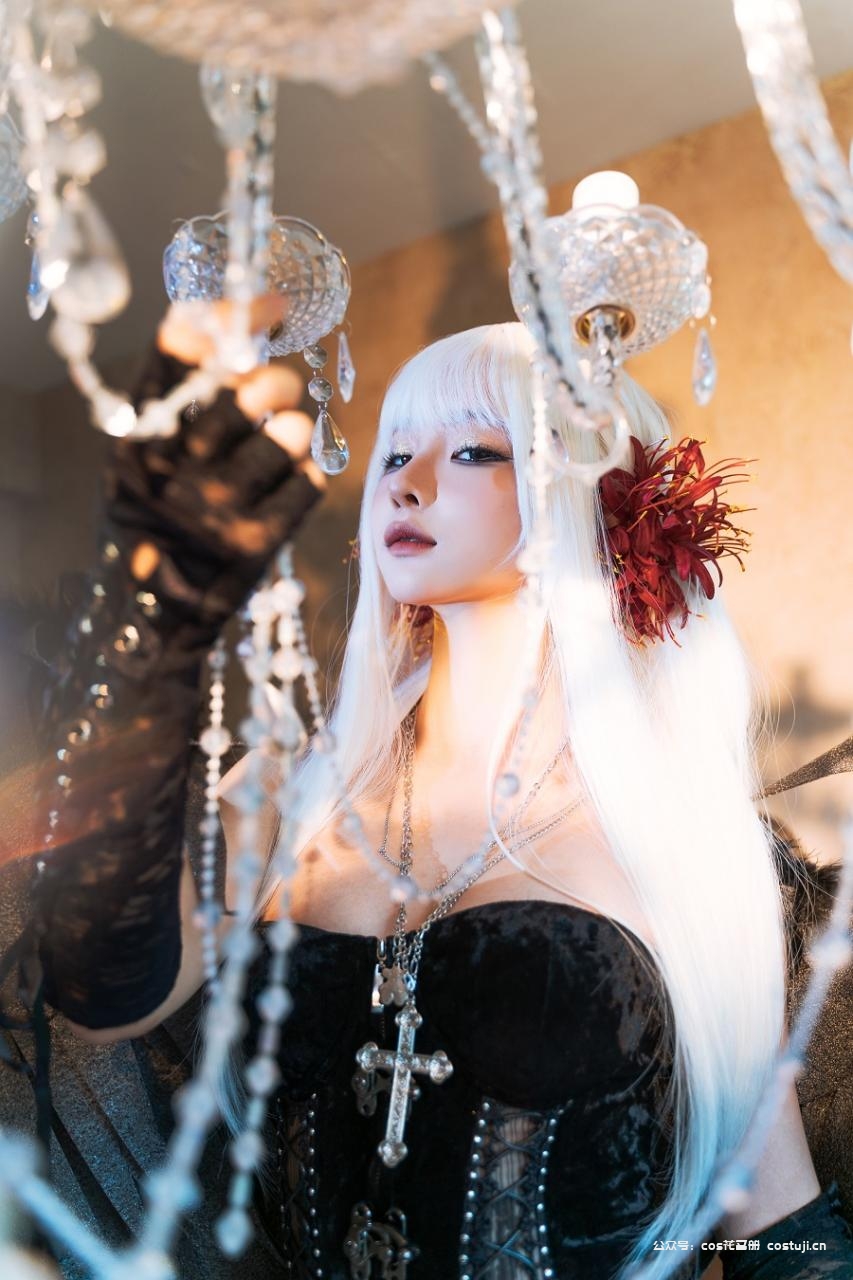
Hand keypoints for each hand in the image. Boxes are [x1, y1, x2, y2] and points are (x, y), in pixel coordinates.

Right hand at [99, 297, 328, 664]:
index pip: (177, 360)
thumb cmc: (157, 524)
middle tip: (280, 384)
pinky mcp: (256, 545)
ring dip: (295, 428)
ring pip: (284, 437)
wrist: (157, 618)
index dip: (227, 321)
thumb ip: (178, 405)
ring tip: (290, 435)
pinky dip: (307, 475)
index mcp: (136, 444)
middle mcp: (172, 475)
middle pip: (240, 395)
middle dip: (272, 380)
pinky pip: (306, 485)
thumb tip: (237, 328)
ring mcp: (216, 512)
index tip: (266, 305)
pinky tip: (292, 480)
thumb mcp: (144, 464)